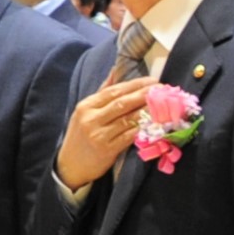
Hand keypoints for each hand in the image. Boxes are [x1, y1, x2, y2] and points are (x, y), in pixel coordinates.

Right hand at [55, 73, 150, 192]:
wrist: (70, 164)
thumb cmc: (81, 136)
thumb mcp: (85, 112)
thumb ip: (102, 92)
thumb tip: (116, 70)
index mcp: (86, 106)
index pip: (113, 91)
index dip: (135, 84)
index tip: (152, 80)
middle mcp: (91, 119)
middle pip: (122, 103)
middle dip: (144, 94)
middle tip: (162, 89)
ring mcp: (99, 135)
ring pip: (128, 119)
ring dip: (147, 111)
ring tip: (163, 104)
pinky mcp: (107, 149)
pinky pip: (130, 136)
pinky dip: (143, 128)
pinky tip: (155, 123)